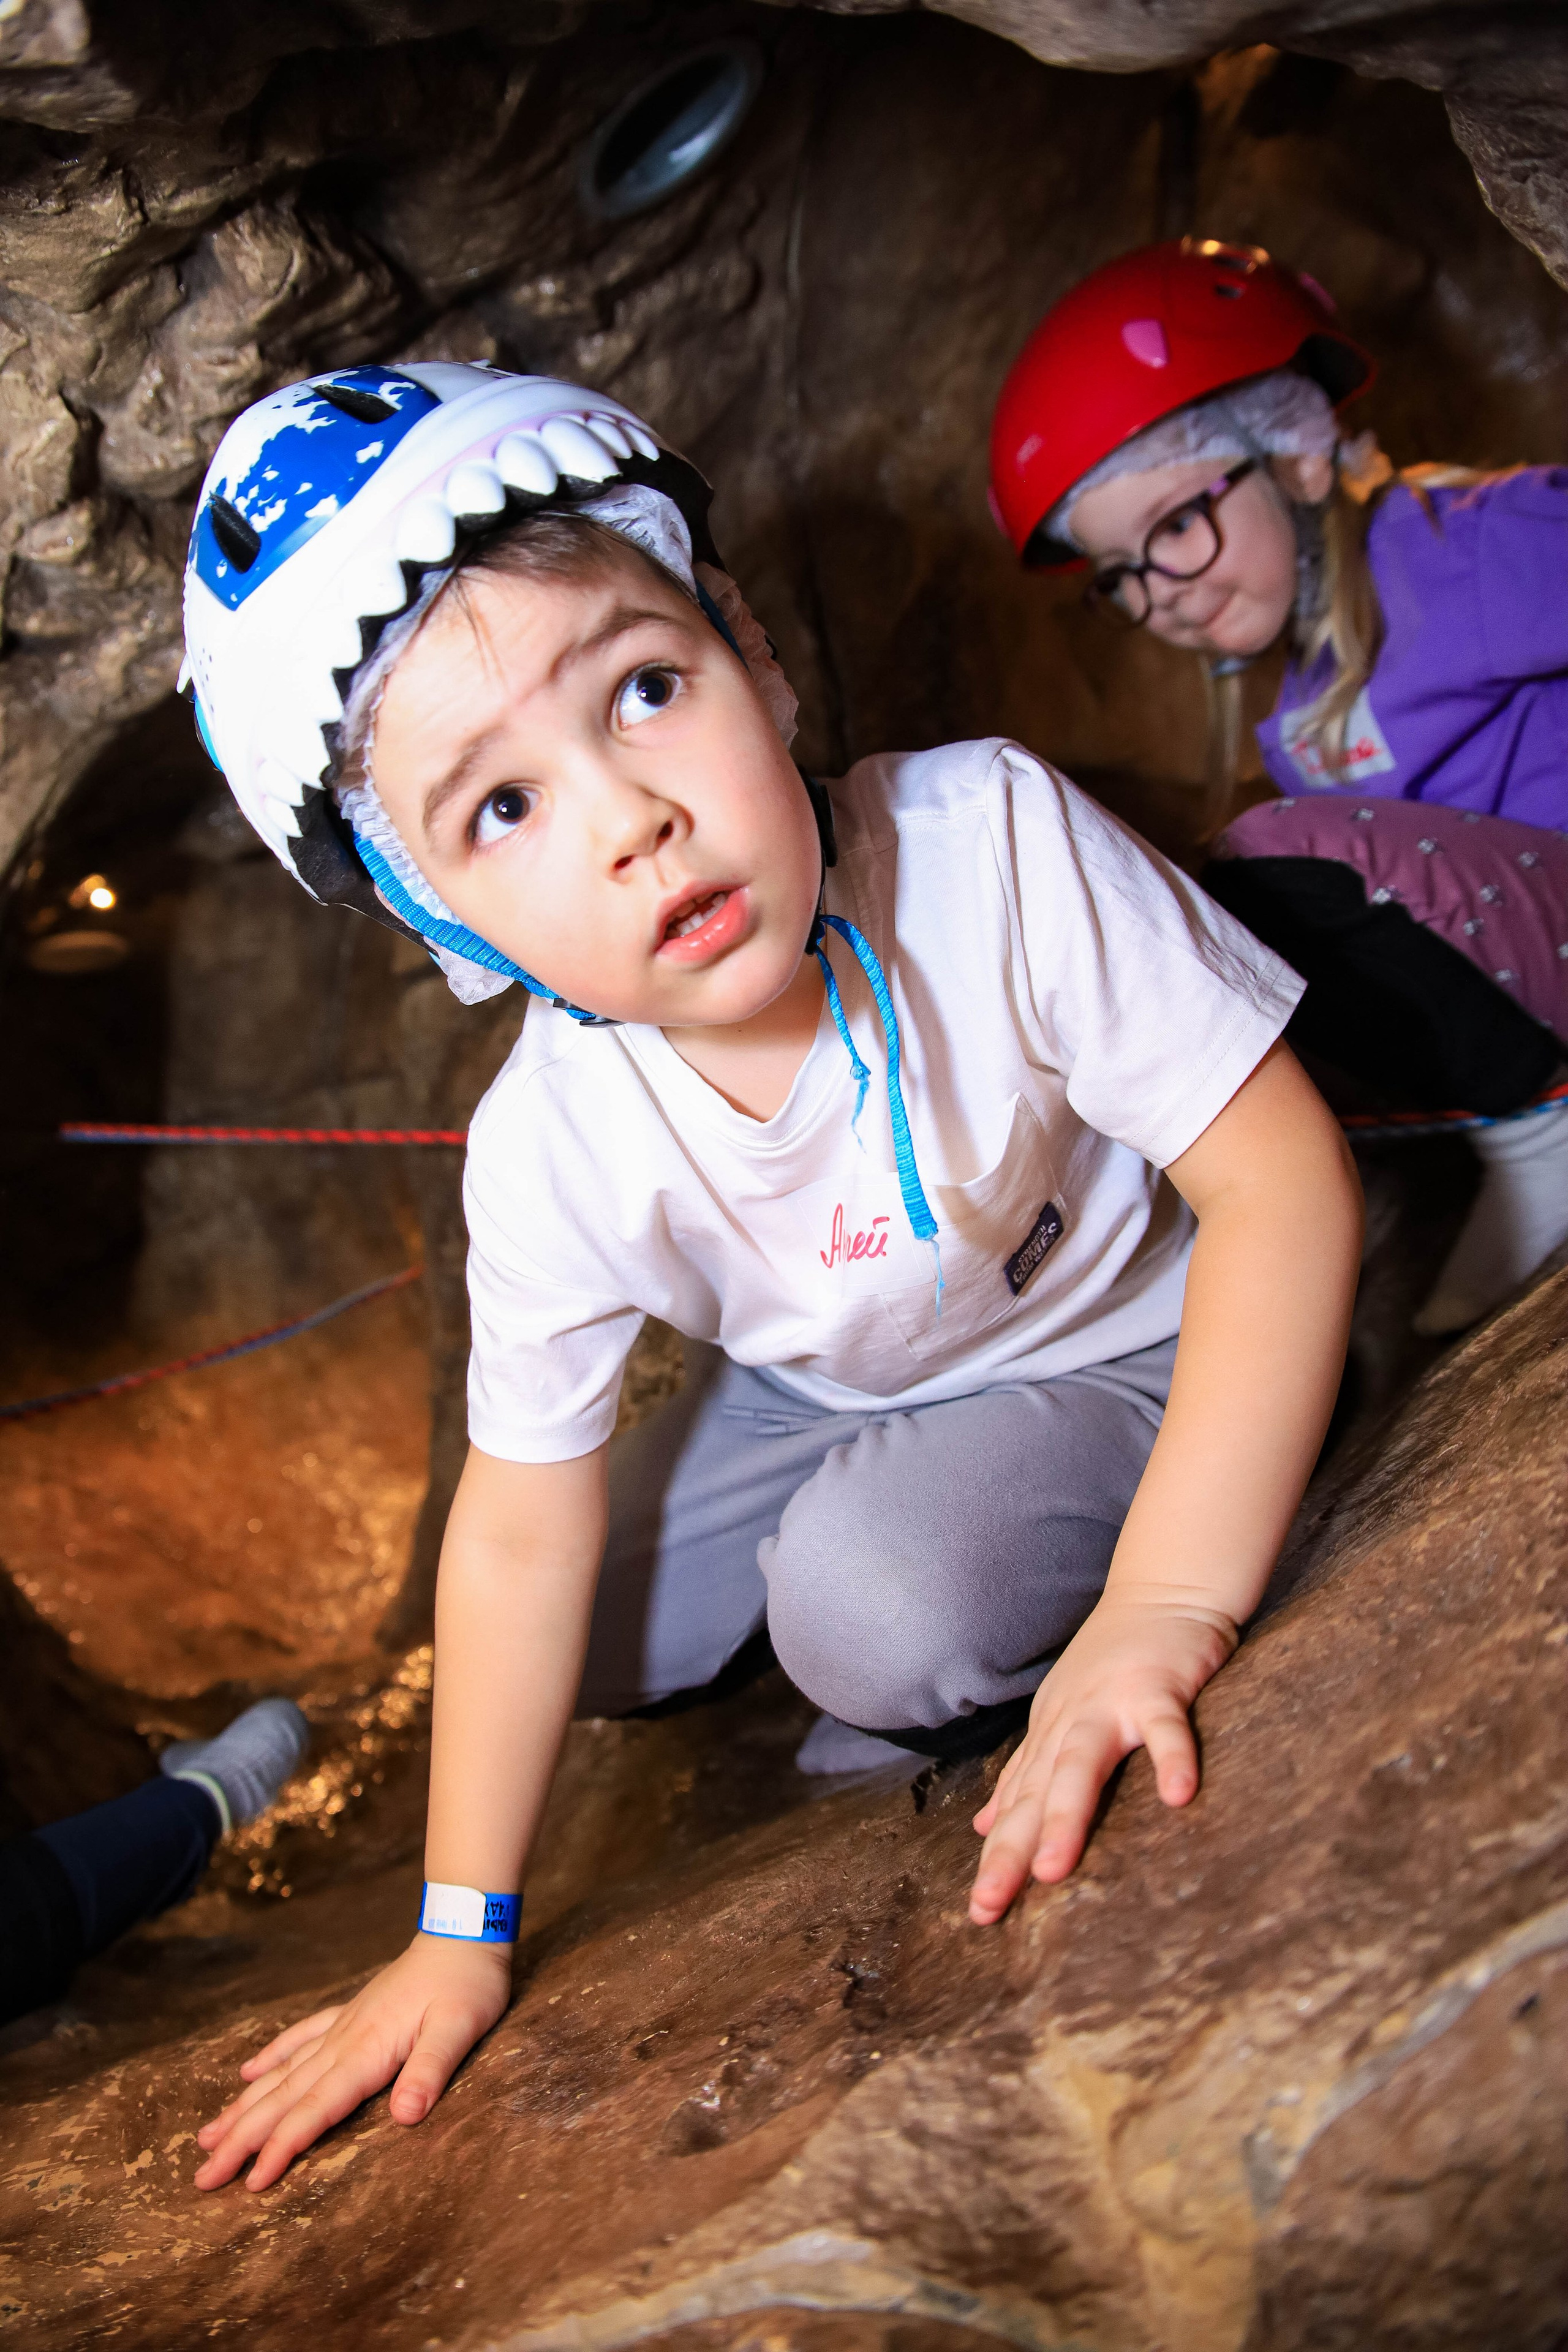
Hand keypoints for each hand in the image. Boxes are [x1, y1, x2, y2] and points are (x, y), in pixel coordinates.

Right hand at [193, 1934, 511, 2189]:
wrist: (463, 1931)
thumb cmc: (467, 1984)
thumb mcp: (460, 2028)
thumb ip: (431, 2070)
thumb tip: (405, 2117)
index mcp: (368, 2050)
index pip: (315, 2108)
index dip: (281, 2146)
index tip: (249, 2182)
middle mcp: (344, 2040)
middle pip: (283, 2097)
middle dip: (241, 2138)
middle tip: (202, 2176)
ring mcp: (343, 2025)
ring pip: (282, 2073)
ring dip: (244, 2107)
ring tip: (206, 2136)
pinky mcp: (351, 2013)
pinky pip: (301, 2038)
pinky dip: (272, 2058)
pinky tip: (247, 2074)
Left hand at [968, 1589, 1237, 1924]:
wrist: (1162, 1590)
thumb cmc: (1112, 1663)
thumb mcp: (1059, 1718)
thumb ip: (1026, 1774)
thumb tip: (983, 1827)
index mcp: (1048, 1735)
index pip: (1018, 1806)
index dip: (999, 1857)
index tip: (981, 1911)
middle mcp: (1069, 1721)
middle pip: (1036, 1794)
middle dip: (1011, 1850)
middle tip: (990, 1905)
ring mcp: (1112, 1701)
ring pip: (1082, 1763)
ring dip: (1067, 1814)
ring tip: (1054, 1870)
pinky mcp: (1159, 1685)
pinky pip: (1166, 1726)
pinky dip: (1172, 1756)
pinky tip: (1179, 1797)